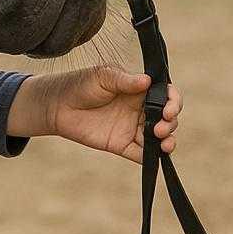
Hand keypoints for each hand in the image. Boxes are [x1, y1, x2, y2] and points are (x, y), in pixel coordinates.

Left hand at [37, 65, 181, 163]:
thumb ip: (125, 81)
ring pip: (159, 137)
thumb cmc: (81, 84)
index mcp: (139, 91)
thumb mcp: (103, 76)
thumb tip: (147, 81)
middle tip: (162, 126)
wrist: (58, 106)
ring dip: (168, 140)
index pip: (166, 95)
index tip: (169, 108)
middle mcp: (140, 110)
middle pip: (168, 118)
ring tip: (164, 142)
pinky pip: (141, 154)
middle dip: (172, 122)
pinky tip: (155, 155)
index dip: (174, 101)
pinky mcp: (122, 145)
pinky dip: (152, 157)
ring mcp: (132, 128)